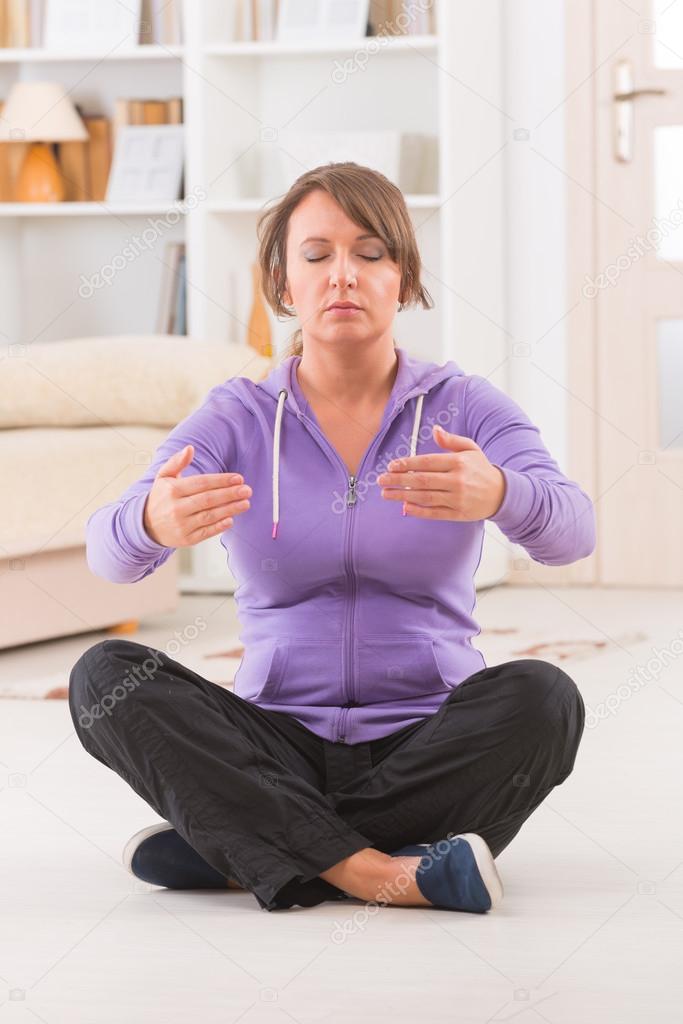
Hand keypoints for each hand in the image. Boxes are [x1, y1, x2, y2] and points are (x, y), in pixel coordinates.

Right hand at [143, 444, 251, 546]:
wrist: (147, 526)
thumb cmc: (161, 498)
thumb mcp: (164, 477)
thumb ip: (177, 462)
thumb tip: (190, 448)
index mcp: (172, 490)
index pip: (201, 483)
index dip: (221, 480)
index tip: (239, 478)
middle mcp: (176, 508)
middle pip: (208, 499)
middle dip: (230, 494)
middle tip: (247, 490)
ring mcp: (181, 525)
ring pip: (209, 516)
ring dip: (230, 509)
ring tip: (245, 503)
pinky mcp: (186, 539)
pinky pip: (206, 532)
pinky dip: (219, 526)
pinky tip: (231, 519)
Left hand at [377, 424, 505, 521]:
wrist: (501, 494)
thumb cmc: (481, 469)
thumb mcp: (470, 449)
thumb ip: (451, 441)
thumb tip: (435, 430)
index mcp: (458, 462)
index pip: (427, 462)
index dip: (407, 464)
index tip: (391, 465)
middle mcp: (457, 480)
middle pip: (422, 480)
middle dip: (398, 480)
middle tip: (381, 480)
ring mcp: (457, 499)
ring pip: (425, 497)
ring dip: (402, 496)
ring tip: (386, 494)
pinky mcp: (458, 514)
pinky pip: (434, 513)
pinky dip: (418, 511)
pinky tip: (404, 507)